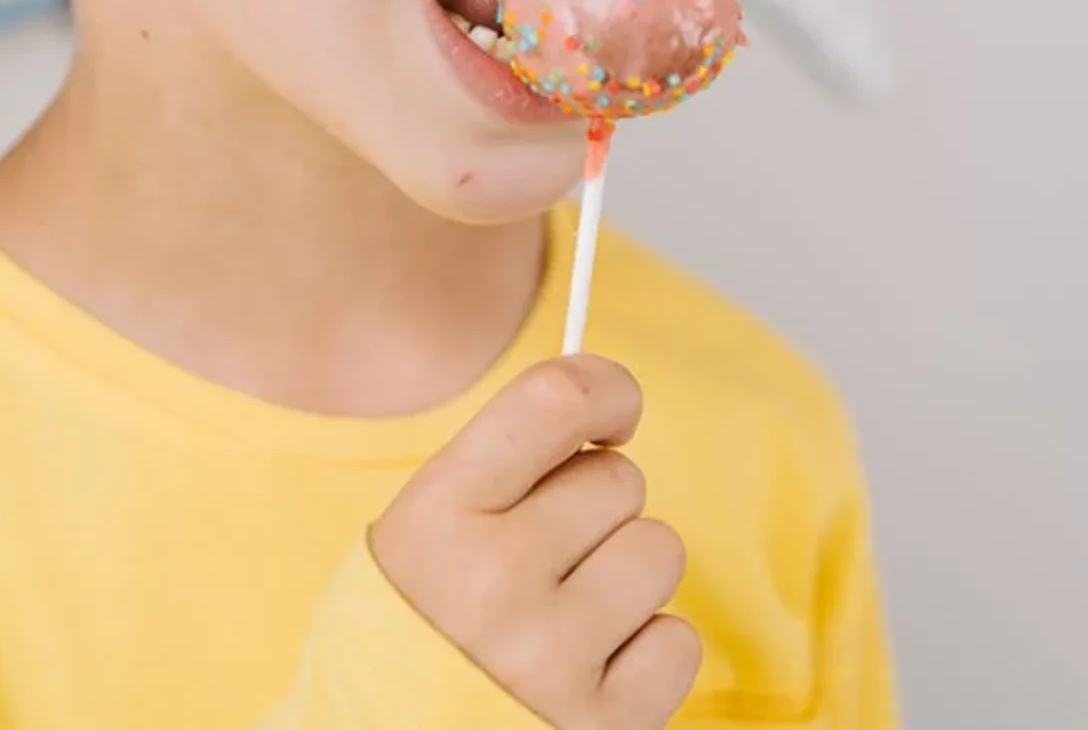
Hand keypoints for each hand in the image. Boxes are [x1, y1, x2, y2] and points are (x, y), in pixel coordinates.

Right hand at [370, 355, 700, 728]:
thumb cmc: (409, 637)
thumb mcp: (416, 539)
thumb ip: (496, 469)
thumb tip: (600, 397)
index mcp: (437, 519)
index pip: (554, 401)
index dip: (605, 391)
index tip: (612, 416)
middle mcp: (493, 580)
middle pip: (618, 479)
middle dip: (597, 512)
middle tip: (548, 562)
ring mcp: (550, 657)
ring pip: (659, 550)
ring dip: (627, 580)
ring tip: (568, 620)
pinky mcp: (601, 725)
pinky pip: (678, 642)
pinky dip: (646, 655)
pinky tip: (590, 673)